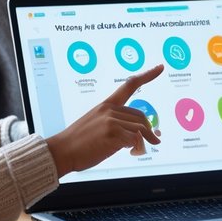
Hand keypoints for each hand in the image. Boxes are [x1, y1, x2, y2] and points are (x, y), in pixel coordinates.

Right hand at [45, 65, 163, 175]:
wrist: (61, 152)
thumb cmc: (79, 143)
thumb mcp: (97, 125)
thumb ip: (117, 124)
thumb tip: (143, 135)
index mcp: (106, 105)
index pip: (130, 85)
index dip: (147, 75)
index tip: (160, 67)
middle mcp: (110, 110)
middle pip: (141, 117)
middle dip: (150, 131)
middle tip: (156, 141)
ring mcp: (111, 121)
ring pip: (140, 130)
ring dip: (144, 143)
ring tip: (138, 151)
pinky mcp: (112, 134)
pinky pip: (135, 141)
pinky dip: (137, 149)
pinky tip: (132, 153)